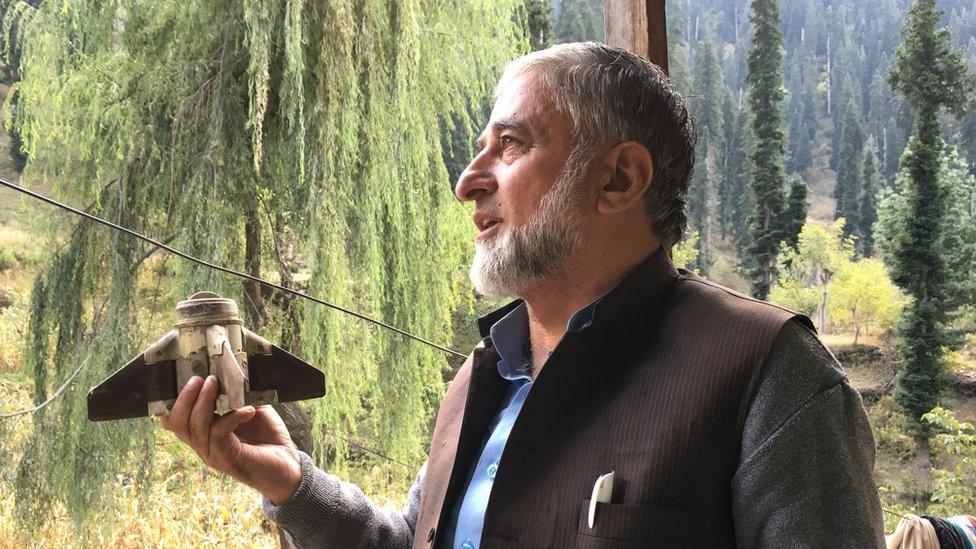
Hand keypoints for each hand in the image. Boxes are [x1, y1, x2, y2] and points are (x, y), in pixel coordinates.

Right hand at [159, 375, 302, 504]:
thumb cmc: (268, 437)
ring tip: (214, 383)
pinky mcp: (226, 457)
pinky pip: (218, 433)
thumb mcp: (252, 407)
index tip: (185, 375)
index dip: (174, 398)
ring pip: (194, 427)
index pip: (174, 418)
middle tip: (199, 378)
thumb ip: (239, 394)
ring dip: (203, 402)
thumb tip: (233, 372)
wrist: (288, 465)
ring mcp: (212, 453)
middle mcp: (202, 444)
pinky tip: (248, 410)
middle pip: (176, 422)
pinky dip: (231, 417)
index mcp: (204, 431)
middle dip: (184, 397)